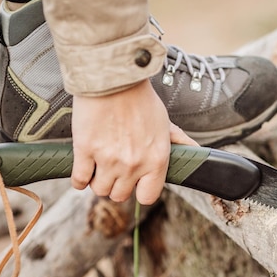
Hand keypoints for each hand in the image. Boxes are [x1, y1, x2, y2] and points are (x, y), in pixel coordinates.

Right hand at [70, 79, 196, 204]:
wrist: (114, 79)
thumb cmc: (140, 99)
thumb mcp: (166, 123)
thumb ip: (179, 141)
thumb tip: (196, 150)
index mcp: (156, 160)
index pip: (147, 196)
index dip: (139, 191)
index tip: (135, 182)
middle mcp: (134, 164)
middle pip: (120, 195)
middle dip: (116, 185)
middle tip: (114, 171)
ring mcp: (108, 159)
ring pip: (100, 189)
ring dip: (98, 181)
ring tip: (99, 168)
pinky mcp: (85, 150)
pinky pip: (79, 180)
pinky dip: (79, 180)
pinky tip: (83, 172)